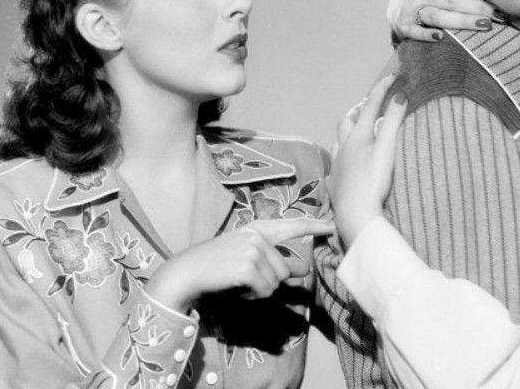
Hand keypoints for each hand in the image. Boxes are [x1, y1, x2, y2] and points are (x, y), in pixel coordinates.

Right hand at [144, 217, 334, 311]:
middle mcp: (258, 235)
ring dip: (260, 289)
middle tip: (246, 280)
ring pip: (276, 282)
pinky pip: (265, 291)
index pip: (292, 225)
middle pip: (286, 268)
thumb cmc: (216, 267)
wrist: (187, 272)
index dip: (314, 226)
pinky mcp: (248, 266)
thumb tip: (301, 270)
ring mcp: (253, 249)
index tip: (332, 227)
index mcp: (257, 228)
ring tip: (238, 282)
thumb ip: (270, 256)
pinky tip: (235, 287)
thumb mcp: (244, 253)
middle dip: (272, 281)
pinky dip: (252, 295)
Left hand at [328, 74, 406, 246]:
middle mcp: (343, 147)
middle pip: (347, 120)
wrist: (355, 216)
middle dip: (359, 108)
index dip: (382, 88)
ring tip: (360, 130)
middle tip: (371, 105)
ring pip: (339, 140)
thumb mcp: (387, 150)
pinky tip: (349, 161)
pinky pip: (337, 162)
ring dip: (349, 130)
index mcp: (357, 136)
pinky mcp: (336, 183)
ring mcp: (337, 166)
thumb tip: (400, 96)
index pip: (370, 105)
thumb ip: (393, 122)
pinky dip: (344, 154)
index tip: (394, 76)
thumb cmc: (373, 183)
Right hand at [387, 0, 495, 41]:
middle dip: (473, 6)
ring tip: (484, 25)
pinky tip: (441, 38)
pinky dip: (427, 35)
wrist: (394, 10)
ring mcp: (413, 11)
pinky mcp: (406, 28)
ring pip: (438, 17)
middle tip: (496, 13)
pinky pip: (417, 33)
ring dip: (461, 22)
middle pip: (450, 0)